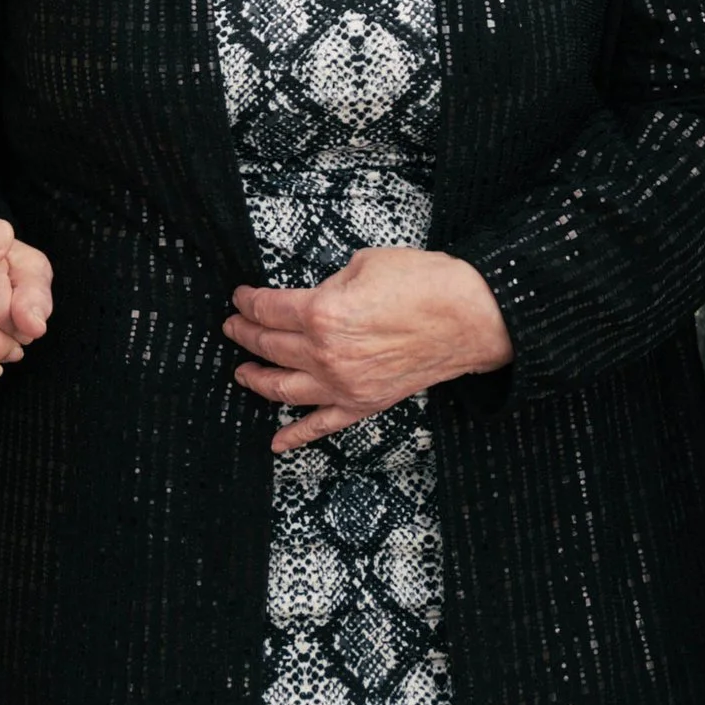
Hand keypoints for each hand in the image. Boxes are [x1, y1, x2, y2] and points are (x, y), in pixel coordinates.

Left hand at [225, 247, 512, 454]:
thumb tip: (317, 298)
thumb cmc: (425, 283)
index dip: (248, 302)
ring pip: (283, 389)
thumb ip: (331, 283)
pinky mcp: (363, 403)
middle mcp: (326, 355)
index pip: (269, 309)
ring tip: (241, 370)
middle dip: (245, 334)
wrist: (471, 317)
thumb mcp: (365, 262)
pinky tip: (276, 442)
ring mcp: (343, 385)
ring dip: (256, 379)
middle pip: (270, 346)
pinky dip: (295, 436)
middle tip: (232, 326)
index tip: (240, 298)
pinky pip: (321, 426)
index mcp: (322, 313)